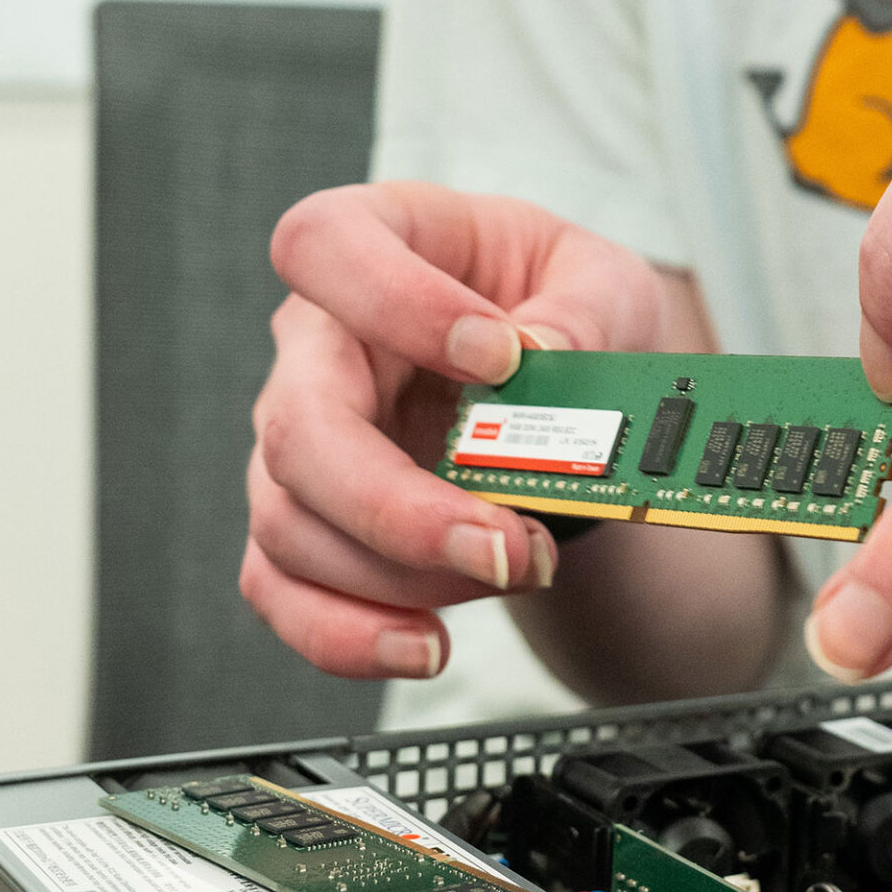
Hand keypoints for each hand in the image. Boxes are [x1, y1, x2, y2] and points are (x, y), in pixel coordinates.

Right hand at [246, 181, 670, 676]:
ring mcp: (304, 445)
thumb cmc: (566, 312)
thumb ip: (585, 312)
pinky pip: (285, 592)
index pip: (324, 246)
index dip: (395, 303)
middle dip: (400, 507)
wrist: (568, 393)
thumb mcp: (607, 284)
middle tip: (508, 544)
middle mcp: (318, 348)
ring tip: (518, 572)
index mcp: (376, 246)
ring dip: (405, 575)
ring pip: (292, 525)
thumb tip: (543, 359)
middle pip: (295, 428)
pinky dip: (347, 635)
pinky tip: (426, 646)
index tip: (498, 358)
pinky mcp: (314, 528)